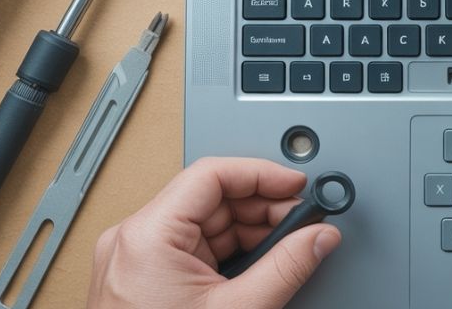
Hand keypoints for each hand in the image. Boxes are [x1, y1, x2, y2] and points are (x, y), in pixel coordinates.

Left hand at [88, 157, 341, 308]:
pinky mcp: (143, 278)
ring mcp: (136, 259)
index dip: (262, 174)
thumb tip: (318, 238)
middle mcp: (133, 240)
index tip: (297, 185)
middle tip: (304, 223)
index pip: (212, 175)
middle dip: (263, 208)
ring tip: (287, 251)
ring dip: (251, 232)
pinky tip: (259, 267)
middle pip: (212, 198)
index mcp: (146, 236)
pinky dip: (232, 253)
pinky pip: (196, 248)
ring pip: (207, 223)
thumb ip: (286, 268)